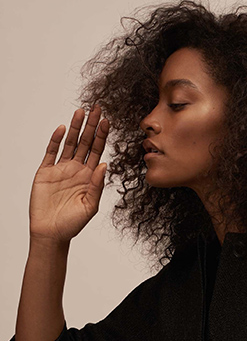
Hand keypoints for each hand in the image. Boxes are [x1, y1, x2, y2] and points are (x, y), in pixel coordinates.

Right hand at [29, 104, 108, 242]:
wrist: (51, 233)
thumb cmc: (72, 224)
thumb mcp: (90, 206)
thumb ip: (97, 185)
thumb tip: (105, 165)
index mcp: (89, 177)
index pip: (97, 151)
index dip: (102, 136)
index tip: (107, 121)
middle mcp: (76, 170)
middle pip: (85, 142)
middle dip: (91, 125)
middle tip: (97, 107)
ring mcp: (61, 169)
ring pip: (69, 143)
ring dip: (75, 128)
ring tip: (80, 112)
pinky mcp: (45, 172)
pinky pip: (51, 152)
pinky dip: (56, 140)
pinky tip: (62, 129)